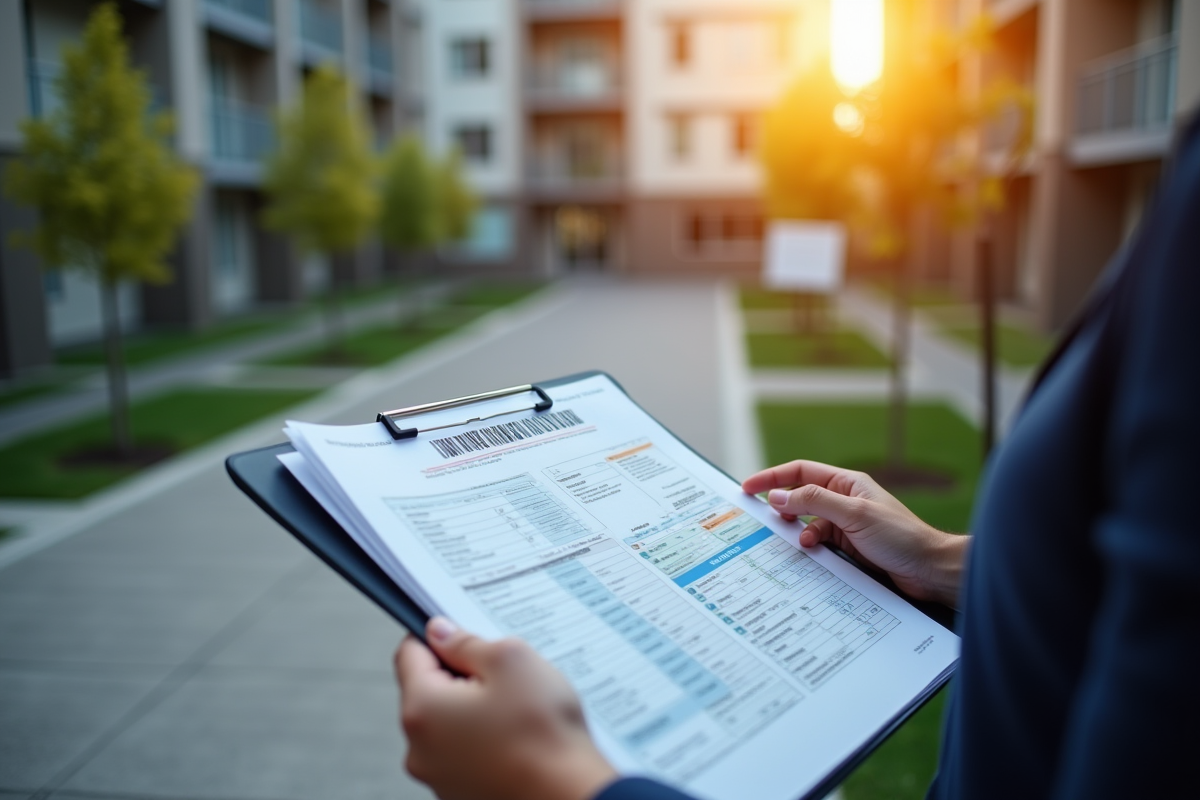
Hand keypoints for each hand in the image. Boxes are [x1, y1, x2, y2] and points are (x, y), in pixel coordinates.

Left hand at [394, 617, 617, 799]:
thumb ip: (466, 641)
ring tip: (519, 710)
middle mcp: (419, 748)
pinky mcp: (462, 793)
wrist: (571, 796)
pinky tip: (520, 737)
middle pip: (430, 690)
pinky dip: (488, 739)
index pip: (409, 653)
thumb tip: (441, 632)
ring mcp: (440, 776)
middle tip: (506, 676)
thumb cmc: (542, 733)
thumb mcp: (509, 660)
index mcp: (421, 709)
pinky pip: (466, 751)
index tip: (467, 634)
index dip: (439, 637)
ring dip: (477, 709)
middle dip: (464, 675)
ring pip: (450, 722)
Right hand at [742, 460, 967, 606]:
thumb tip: (778, 496)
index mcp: (847, 483)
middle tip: (759, 518)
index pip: (800, 472)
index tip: (748, 488)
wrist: (929, 570)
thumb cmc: (900, 536)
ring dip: (798, 530)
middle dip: (781, 506)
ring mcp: (846, 524)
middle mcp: (844, 500)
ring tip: (795, 540)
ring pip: (808, 522)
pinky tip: (812, 553)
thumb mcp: (854, 514)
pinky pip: (819, 543)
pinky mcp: (849, 547)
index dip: (772, 477)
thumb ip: (815, 501)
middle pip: (801, 497)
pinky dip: (811, 547)